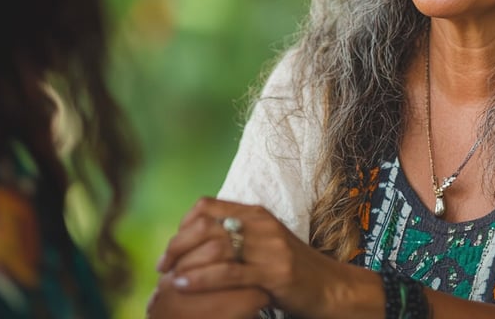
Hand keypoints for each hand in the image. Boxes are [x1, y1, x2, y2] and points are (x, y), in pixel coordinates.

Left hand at [156, 197, 378, 317]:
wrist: (332, 287)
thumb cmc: (294, 271)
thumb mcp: (266, 244)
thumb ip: (240, 236)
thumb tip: (202, 242)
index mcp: (257, 214)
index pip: (208, 206)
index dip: (182, 224)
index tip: (172, 246)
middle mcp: (262, 224)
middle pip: (205, 223)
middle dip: (176, 244)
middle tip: (163, 264)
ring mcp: (269, 247)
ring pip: (214, 246)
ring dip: (184, 261)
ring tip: (168, 277)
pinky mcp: (274, 272)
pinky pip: (229, 272)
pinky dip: (201, 278)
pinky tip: (184, 284)